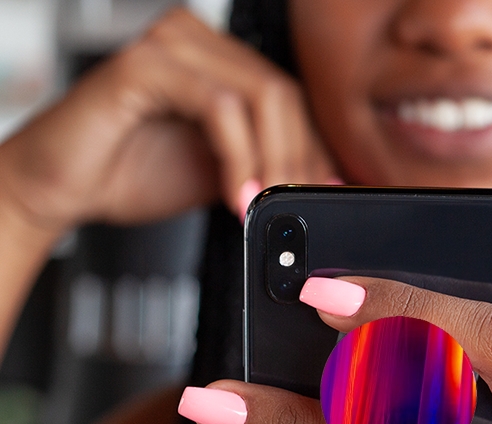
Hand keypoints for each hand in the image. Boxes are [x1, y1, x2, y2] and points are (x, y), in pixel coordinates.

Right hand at [0, 8, 335, 234]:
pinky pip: (219, 106)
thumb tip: (316, 182)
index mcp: (218, 62)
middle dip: (298, 161)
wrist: (64, 186)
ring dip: (272, 161)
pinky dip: (238, 157)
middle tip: (293, 207)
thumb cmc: (131, 173)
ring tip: (263, 206)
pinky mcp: (145, 64)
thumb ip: (264, 167)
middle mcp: (197, 42)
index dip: (313, 150)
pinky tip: (236, 195)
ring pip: (260, 96)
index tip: (321, 195)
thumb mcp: (220, 174)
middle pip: (283, 94)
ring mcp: (170, 46)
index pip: (289, 98)